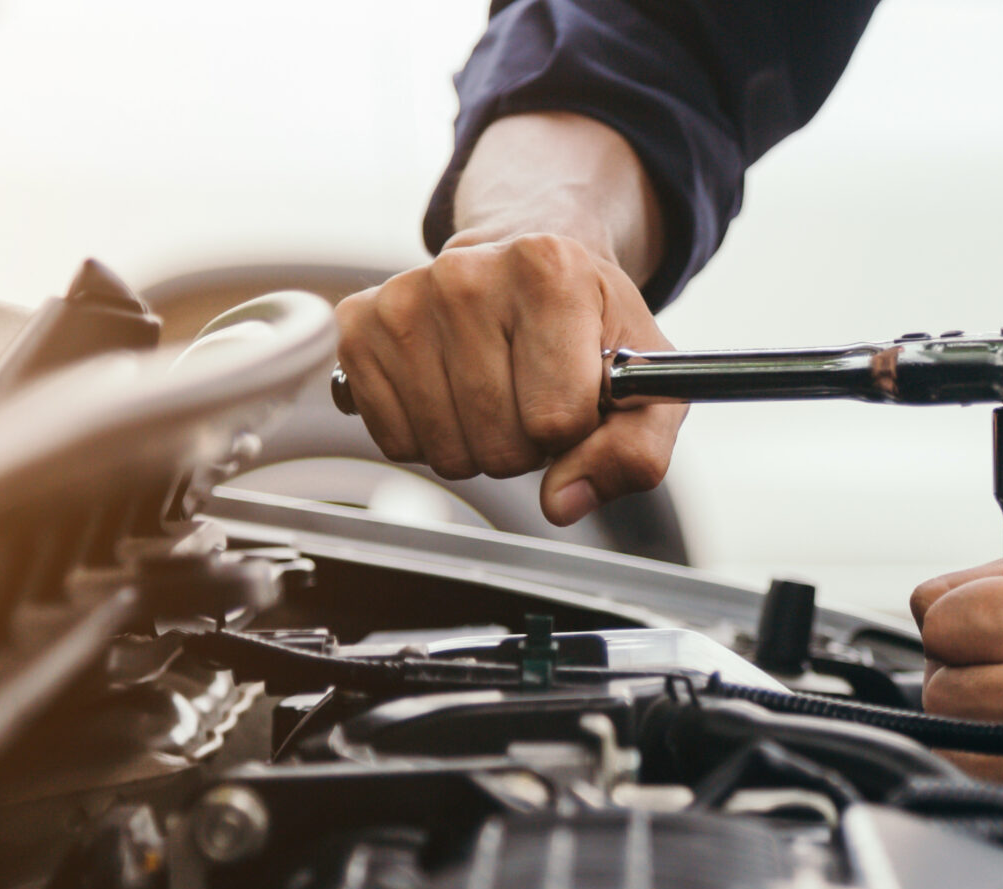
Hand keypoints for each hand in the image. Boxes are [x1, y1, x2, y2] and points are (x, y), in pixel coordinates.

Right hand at [336, 234, 684, 524]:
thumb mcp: (644, 383)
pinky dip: (432, 438)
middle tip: (535, 396)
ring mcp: (403, 299)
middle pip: (499, 442)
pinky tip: (452, 391)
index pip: (558, 418)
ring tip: (496, 391)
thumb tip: (561, 504)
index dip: (576, 430)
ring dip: (479, 445)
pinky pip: (398, 443)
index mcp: (549, 270)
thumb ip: (634, 453)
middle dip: (528, 444)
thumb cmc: (589, 328)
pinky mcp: (358, 329)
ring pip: (447, 451)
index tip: (578, 395)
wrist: (526, 272)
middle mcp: (465, 273)